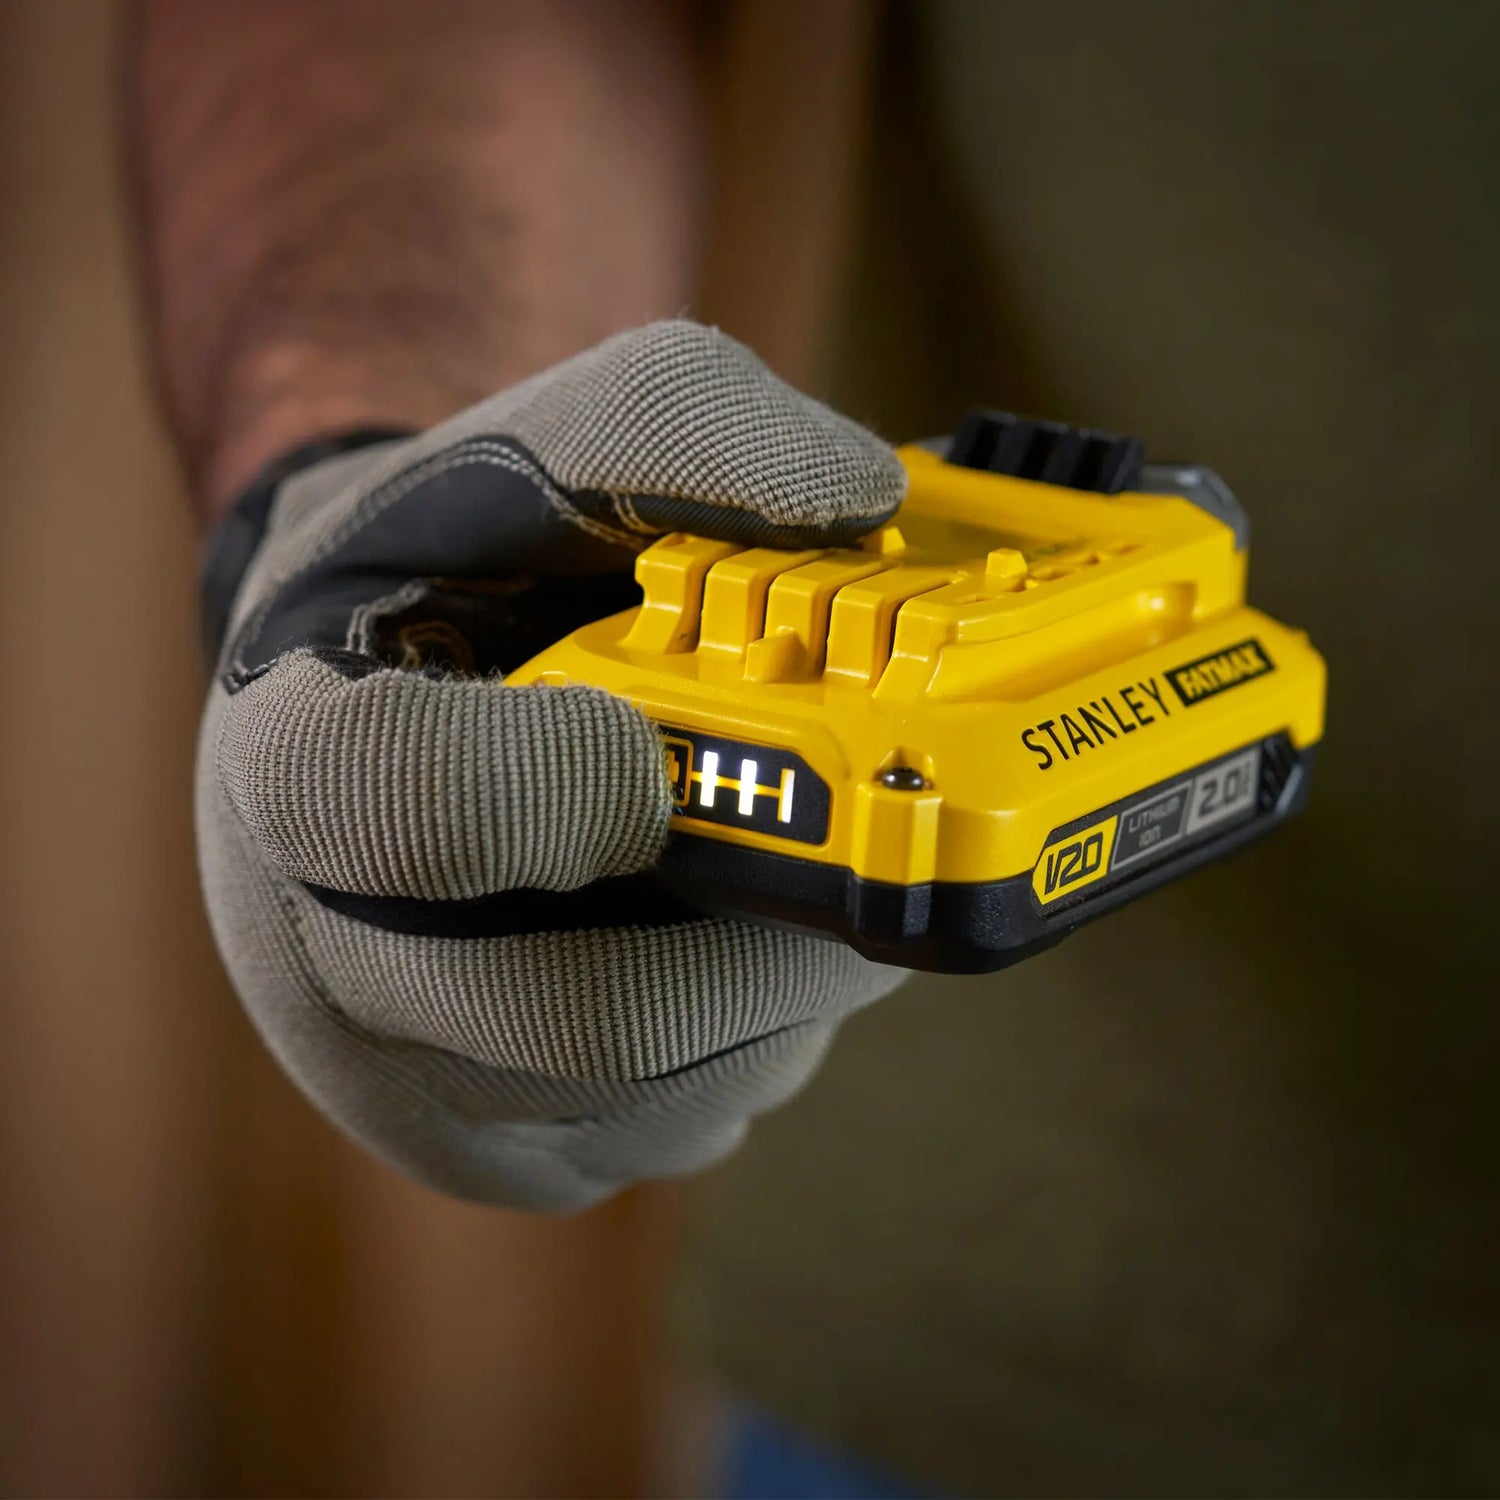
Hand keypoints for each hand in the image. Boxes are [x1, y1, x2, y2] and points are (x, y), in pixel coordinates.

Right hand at [199, 320, 909, 1209]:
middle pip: (582, 1019)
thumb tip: (856, 504)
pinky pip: (670, 1131)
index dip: (560, 785)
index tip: (668, 743)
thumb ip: (684, 430)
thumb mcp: (542, 446)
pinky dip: (752, 1040)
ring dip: (781, 989)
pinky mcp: (497, 1150)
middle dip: (768, 939)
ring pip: (660, 1100)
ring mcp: (415, 1079)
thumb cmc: (463, 566)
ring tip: (792, 873)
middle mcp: (324, 956)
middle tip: (872, 848)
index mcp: (297, 764)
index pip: (401, 810)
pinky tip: (739, 938)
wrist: (392, 677)